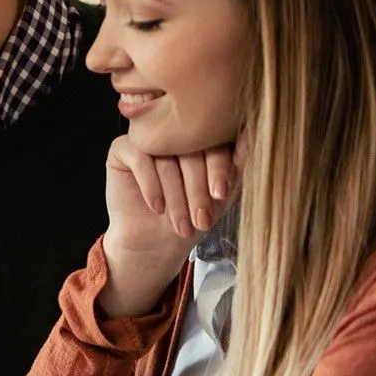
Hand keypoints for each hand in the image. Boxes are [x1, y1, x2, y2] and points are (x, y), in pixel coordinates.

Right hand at [99, 137, 235, 316]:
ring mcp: (149, 138)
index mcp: (202, 135)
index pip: (214, 141)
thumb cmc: (193, 217)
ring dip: (175, 196)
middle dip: (197, 189)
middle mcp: (175, 132)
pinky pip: (140, 157)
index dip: (219, 168)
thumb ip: (239, 163)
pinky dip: (151, 185)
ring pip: (166, 157)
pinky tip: (156, 207)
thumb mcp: (223, 192)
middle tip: (201, 219)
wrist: (156, 243)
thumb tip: (252, 135)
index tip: (221, 195)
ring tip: (181, 224)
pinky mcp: (123, 148)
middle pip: (190, 150)